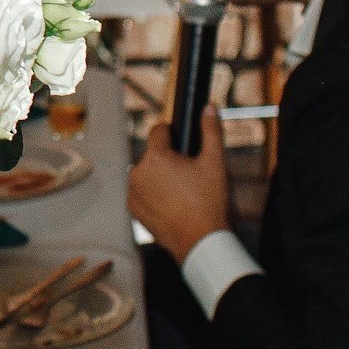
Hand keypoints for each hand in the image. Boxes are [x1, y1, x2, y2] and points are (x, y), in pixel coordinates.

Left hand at [126, 110, 230, 262]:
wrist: (200, 241)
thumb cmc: (209, 202)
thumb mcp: (215, 162)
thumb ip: (211, 131)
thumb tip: (209, 107)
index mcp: (155, 157)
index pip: (159, 130)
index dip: (172, 133)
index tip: (183, 142)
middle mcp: (137, 172)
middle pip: (154, 154)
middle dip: (169, 159)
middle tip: (189, 175)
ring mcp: (132, 193)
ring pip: (147, 174)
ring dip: (160, 177)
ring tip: (183, 192)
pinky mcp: (133, 209)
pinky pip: (142, 192)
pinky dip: (153, 194)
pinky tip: (172, 203)